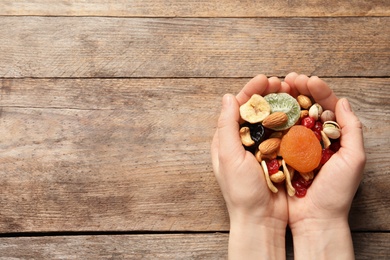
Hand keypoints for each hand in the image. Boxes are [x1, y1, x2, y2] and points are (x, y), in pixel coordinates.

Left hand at [211, 75, 288, 258]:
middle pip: (256, 111)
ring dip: (280, 104)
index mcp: (227, 140)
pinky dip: (291, 121)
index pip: (238, 108)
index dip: (251, 92)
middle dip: (267, 94)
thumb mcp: (229, 157)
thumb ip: (226, 127)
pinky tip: (300, 111)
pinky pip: (284, 134)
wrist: (261, 219)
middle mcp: (244, 141)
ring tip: (292, 91)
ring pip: (271, 119)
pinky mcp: (278, 156)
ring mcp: (262, 148)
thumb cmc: (240, 191)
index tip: (264, 79)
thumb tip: (228, 97)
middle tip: (281, 82)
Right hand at [284, 73, 365, 259]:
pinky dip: (271, 121)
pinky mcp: (280, 155)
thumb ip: (352, 130)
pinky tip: (266, 111)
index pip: (327, 106)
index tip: (305, 80)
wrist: (314, 219)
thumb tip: (343, 101)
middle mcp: (314, 138)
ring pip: (290, 118)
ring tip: (276, 89)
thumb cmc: (336, 193)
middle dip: (297, 90)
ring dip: (283, 101)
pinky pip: (276, 134)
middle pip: (306, 107)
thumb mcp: (353, 159)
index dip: (317, 90)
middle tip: (287, 79)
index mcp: (333, 136)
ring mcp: (296, 146)